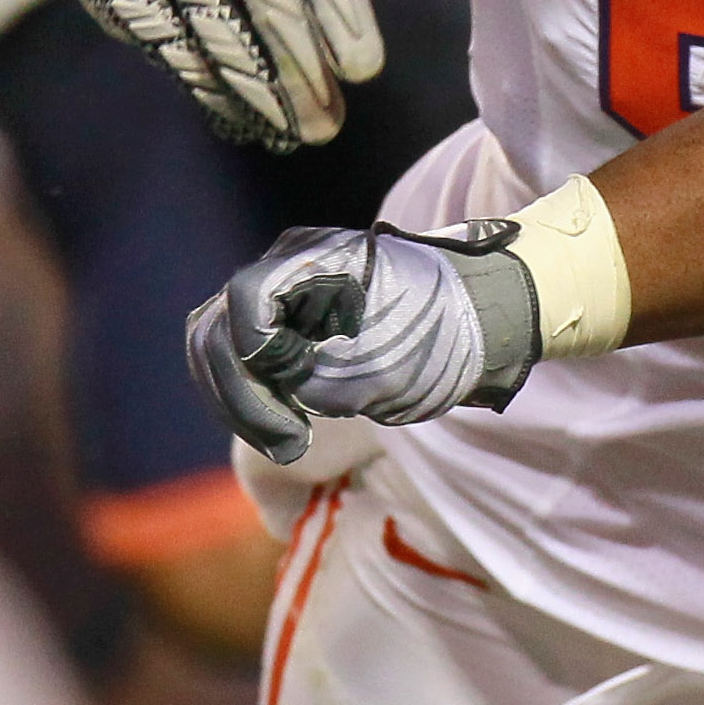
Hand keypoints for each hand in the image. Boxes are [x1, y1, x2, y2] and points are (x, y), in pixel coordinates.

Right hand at [187, 222, 541, 464]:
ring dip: (241, 400)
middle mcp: (289, 266)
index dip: (253, 356)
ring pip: (218, 344)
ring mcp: (283, 291)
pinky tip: (288, 430)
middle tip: (288, 444)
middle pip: (216, 327)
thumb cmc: (446, 340)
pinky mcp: (287, 320)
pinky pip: (243, 354)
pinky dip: (254, 394)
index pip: (245, 299)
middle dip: (239, 394)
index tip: (295, 400)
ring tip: (288, 445)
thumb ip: (310, 378)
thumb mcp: (380, 371)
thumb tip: (263, 387)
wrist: (487, 321)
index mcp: (316, 260)